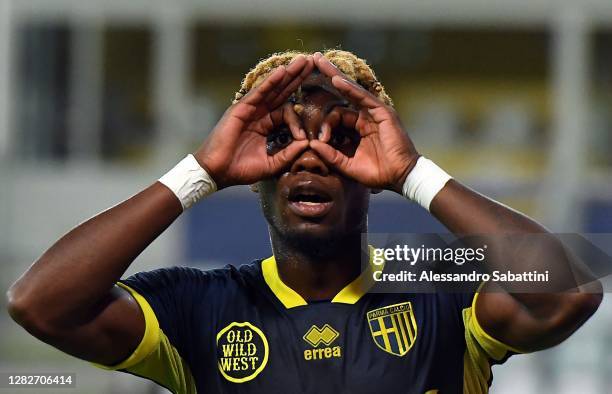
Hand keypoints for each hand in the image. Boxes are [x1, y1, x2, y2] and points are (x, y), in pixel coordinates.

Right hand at [194, 55, 313, 187]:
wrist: (217, 172)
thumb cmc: (240, 170)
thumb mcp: (271, 164)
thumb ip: (288, 154)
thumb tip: (307, 143)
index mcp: (265, 126)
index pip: (286, 112)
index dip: (297, 120)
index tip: (304, 137)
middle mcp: (258, 114)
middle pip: (281, 92)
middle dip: (297, 78)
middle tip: (312, 63)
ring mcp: (250, 109)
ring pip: (273, 88)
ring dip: (288, 74)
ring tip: (303, 60)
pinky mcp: (241, 108)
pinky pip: (259, 93)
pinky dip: (271, 81)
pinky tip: (283, 71)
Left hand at [309, 53, 419, 192]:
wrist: (400, 177)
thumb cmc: (377, 173)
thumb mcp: (347, 165)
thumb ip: (330, 155)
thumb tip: (311, 144)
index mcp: (357, 128)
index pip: (336, 115)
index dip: (325, 125)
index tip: (319, 140)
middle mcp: (365, 116)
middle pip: (343, 93)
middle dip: (327, 76)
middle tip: (312, 61)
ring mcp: (374, 112)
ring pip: (351, 90)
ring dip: (334, 75)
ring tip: (319, 61)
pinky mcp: (382, 112)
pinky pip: (363, 97)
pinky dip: (349, 88)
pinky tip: (336, 80)